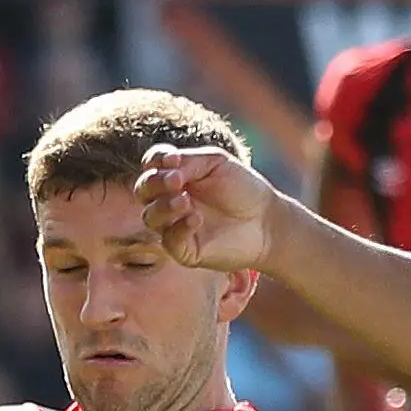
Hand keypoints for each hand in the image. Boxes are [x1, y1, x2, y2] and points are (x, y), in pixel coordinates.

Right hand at [133, 144, 277, 272]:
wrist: (267, 220)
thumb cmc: (243, 188)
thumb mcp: (217, 163)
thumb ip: (189, 162)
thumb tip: (165, 168)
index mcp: (176, 176)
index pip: (151, 165)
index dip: (155, 160)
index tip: (173, 159)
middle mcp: (170, 200)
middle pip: (143, 190)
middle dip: (155, 183)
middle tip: (176, 181)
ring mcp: (175, 226)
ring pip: (151, 217)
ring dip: (164, 206)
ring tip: (185, 200)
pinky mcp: (185, 250)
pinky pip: (170, 241)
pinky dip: (179, 228)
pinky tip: (196, 219)